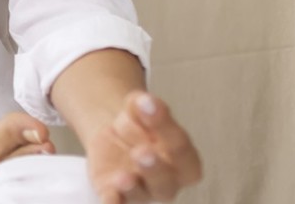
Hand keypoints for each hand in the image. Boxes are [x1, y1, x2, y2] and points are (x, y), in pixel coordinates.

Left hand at [84, 92, 202, 202]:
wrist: (116, 138)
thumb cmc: (140, 128)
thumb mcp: (141, 109)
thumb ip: (143, 105)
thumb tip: (145, 102)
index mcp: (184, 160)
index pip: (181, 148)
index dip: (165, 126)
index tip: (149, 106)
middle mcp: (167, 181)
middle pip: (166, 181)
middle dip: (155, 168)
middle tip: (142, 152)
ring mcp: (142, 191)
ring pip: (142, 195)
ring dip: (132, 187)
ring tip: (124, 178)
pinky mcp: (117, 196)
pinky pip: (116, 203)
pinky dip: (113, 203)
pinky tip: (110, 198)